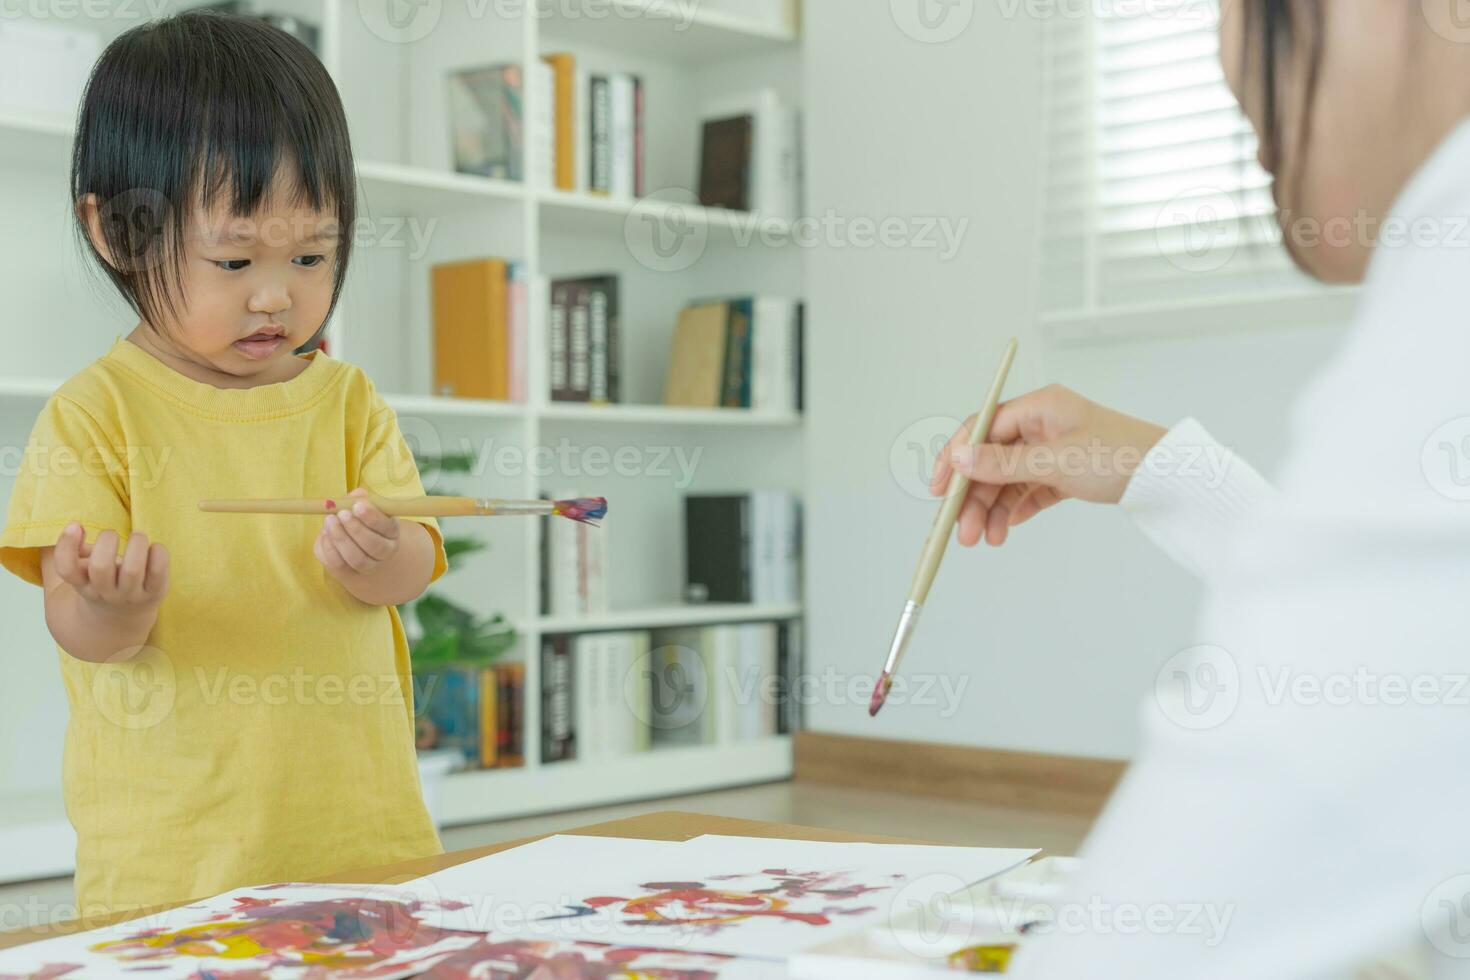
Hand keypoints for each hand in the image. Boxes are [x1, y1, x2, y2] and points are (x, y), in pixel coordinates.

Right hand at [51, 523, 169, 617]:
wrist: (122, 618)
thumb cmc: (102, 582)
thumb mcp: (82, 571)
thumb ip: (73, 549)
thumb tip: (76, 527)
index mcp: (83, 584)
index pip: (67, 569)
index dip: (67, 545)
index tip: (76, 525)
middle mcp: (106, 592)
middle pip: (100, 567)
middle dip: (107, 541)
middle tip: (113, 534)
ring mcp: (131, 595)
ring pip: (132, 570)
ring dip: (136, 544)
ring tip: (137, 537)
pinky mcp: (155, 592)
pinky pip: (158, 572)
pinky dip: (158, 553)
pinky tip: (155, 548)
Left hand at [315, 488, 400, 576]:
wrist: (355, 544)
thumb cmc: (360, 520)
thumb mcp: (363, 507)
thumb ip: (359, 499)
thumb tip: (358, 494)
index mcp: (391, 532)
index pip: (387, 527)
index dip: (373, 517)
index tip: (357, 506)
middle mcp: (385, 552)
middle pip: (374, 546)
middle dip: (356, 529)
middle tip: (341, 514)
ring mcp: (368, 566)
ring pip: (357, 559)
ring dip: (341, 539)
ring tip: (329, 521)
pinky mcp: (348, 573)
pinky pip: (339, 564)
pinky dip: (329, 548)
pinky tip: (325, 533)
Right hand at [929, 384, 1167, 546]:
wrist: (1171, 479)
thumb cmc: (1120, 457)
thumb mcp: (1054, 462)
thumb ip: (1002, 463)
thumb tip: (957, 458)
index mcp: (1039, 407)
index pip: (982, 428)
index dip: (956, 458)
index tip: (939, 490)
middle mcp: (1043, 424)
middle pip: (992, 459)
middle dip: (974, 496)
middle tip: (962, 532)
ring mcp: (1055, 449)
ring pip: (1009, 479)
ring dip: (994, 509)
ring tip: (988, 539)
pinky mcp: (1067, 472)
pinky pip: (1030, 490)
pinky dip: (1017, 508)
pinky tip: (1008, 527)